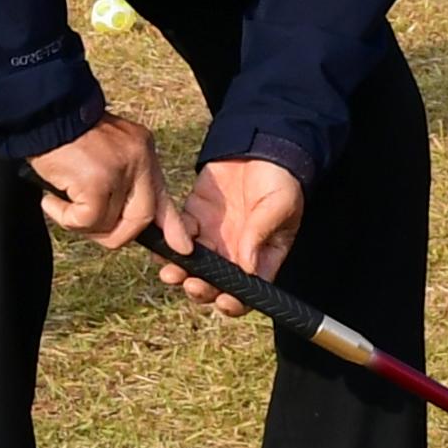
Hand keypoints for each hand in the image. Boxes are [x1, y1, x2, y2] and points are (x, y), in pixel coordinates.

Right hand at [29, 113, 165, 249]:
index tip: (182, 246)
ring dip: (80, 222)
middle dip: (118, 235)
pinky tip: (51, 199)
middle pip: (142, 217)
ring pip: (108, 222)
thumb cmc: (63, 137)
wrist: (41, 113)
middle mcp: (139, 159)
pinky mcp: (97, 181)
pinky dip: (65, 217)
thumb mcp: (102, 153)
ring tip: (61, 199)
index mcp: (143, 151)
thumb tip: (119, 219)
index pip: (163, 195)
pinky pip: (85, 220)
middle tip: (88, 228)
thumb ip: (117, 181)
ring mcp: (120, 170)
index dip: (172, 225)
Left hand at [157, 159, 306, 315]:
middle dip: (201, 289)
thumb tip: (247, 267)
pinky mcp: (195, 218)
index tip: (223, 301)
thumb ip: (261, 233)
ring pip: (192, 266)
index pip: (249, 289)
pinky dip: (169, 244)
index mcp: (262, 255)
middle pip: (215, 283)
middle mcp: (236, 252)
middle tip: (192, 284)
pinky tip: (166, 244)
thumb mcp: (280, 205)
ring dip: (180, 272)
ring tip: (171, 272)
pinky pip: (178, 238)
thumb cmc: (281, 178)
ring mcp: (214, 237)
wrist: (261, 146)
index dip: (235, 301)